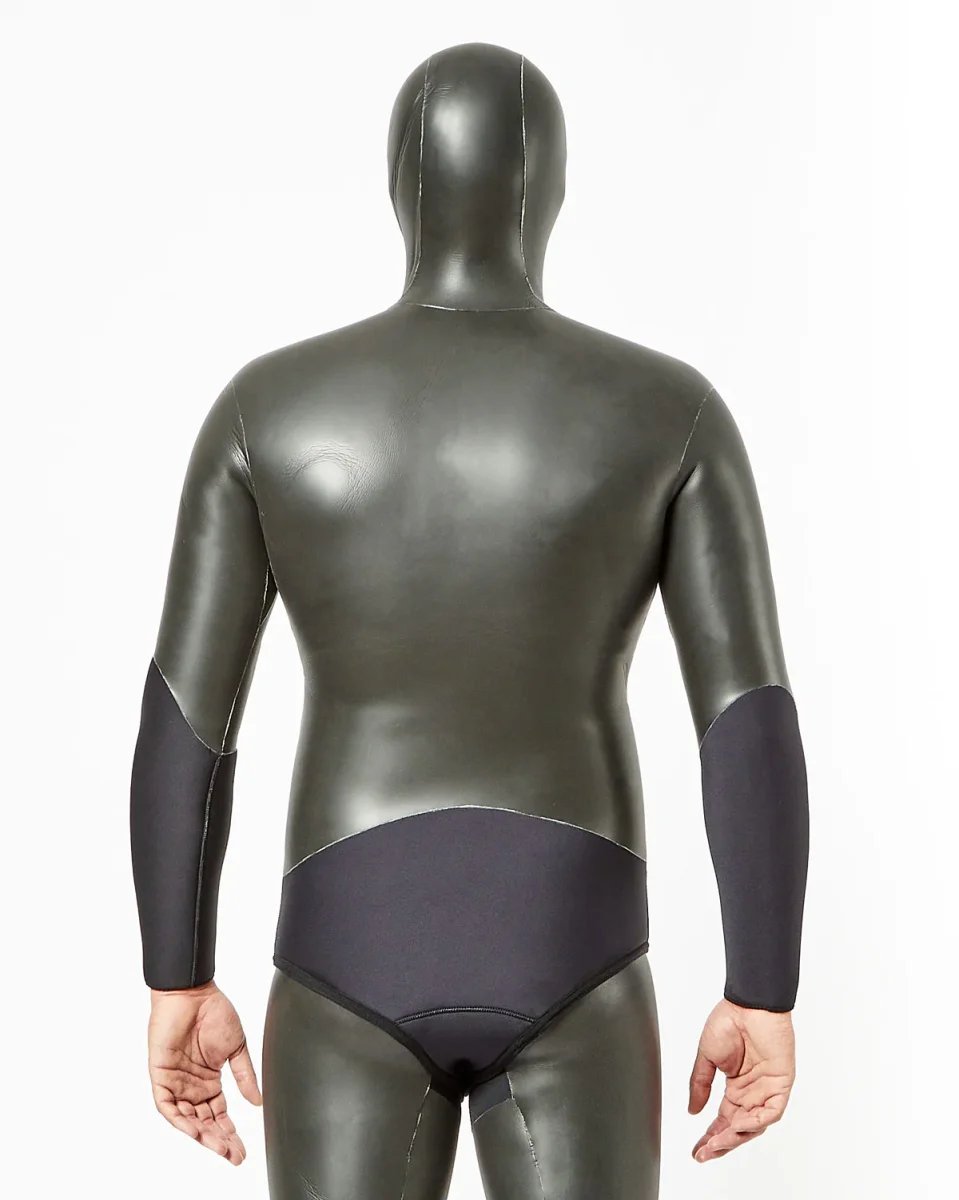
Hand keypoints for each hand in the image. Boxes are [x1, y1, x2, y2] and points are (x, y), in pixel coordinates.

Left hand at [147, 980, 261, 1164]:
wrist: (193, 993)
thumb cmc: (214, 1011)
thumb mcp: (237, 1047)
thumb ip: (245, 1076)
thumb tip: (257, 1101)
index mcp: (210, 1079)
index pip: (220, 1114)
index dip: (230, 1132)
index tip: (242, 1149)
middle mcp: (192, 1085)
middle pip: (205, 1121)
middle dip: (220, 1140)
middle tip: (234, 1155)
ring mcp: (176, 1082)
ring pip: (187, 1119)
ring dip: (203, 1135)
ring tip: (220, 1147)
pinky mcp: (161, 1076)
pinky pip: (168, 1106)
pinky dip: (180, 1120)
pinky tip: (196, 1130)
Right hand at [688, 999, 794, 1162]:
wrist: (748, 1003)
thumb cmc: (730, 1020)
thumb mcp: (707, 1057)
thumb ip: (700, 1085)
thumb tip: (693, 1110)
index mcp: (735, 1086)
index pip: (723, 1120)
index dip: (710, 1136)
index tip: (697, 1150)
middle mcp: (752, 1092)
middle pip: (738, 1128)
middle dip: (720, 1143)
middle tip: (704, 1153)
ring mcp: (766, 1090)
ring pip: (754, 1124)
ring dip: (736, 1135)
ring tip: (717, 1143)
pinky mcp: (781, 1084)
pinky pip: (771, 1111)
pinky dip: (756, 1121)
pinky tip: (739, 1125)